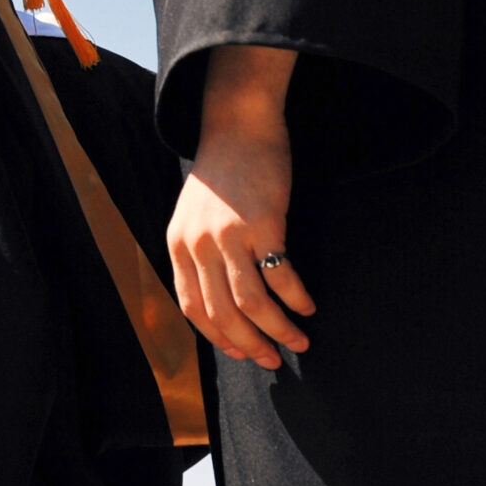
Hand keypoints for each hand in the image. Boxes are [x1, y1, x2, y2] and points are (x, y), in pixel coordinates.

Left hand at [168, 46, 313, 369]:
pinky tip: (307, 306)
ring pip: (252, 303)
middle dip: (251, 345)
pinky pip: (280, 276)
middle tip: (274, 360)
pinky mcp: (261, 225)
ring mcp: (228, 236)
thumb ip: (200, 251)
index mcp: (178, 245)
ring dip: (278, 330)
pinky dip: (296, 298)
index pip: (193, 308)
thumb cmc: (223, 173)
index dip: (218, 337)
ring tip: (299, 340)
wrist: (238, 125)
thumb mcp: (195, 214)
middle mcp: (198, 245)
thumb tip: (221, 298)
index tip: (241, 352)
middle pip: (223, 314)